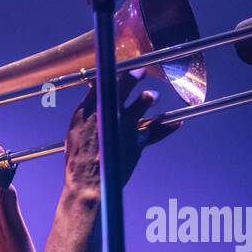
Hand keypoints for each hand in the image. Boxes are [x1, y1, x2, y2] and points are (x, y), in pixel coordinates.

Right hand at [64, 70, 179, 193]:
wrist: (88, 183)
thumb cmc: (78, 159)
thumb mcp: (75, 131)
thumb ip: (88, 112)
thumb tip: (95, 99)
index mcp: (89, 108)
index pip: (104, 81)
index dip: (115, 72)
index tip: (121, 68)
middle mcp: (109, 112)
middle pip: (124, 85)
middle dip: (134, 76)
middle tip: (141, 71)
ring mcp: (125, 126)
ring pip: (143, 103)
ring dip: (148, 98)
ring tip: (152, 96)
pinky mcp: (138, 142)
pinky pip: (157, 132)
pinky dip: (167, 128)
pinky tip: (177, 123)